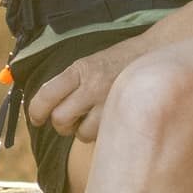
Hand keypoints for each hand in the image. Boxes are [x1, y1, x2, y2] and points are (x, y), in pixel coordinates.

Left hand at [27, 32, 155, 141]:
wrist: (156, 56)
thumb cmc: (120, 61)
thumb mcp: (90, 63)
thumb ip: (70, 82)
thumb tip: (47, 107)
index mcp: (81, 69)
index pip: (47, 95)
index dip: (36, 112)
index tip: (36, 120)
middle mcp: (93, 85)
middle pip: (60, 118)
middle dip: (61, 125)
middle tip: (68, 122)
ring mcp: (109, 102)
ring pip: (81, 133)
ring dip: (82, 131)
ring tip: (92, 121)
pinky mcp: (122, 116)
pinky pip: (101, 136)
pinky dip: (100, 133)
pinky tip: (106, 121)